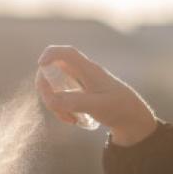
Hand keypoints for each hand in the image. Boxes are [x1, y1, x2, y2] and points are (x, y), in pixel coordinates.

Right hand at [37, 45, 157, 145]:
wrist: (132, 118)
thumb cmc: (119, 108)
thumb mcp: (98, 106)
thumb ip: (75, 102)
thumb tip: (52, 99)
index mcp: (89, 71)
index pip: (68, 53)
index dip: (51, 53)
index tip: (40, 64)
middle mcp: (83, 73)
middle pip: (53, 70)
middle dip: (47, 88)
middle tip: (52, 105)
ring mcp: (80, 83)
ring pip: (55, 87)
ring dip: (54, 103)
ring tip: (70, 119)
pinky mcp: (79, 94)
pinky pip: (61, 98)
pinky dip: (61, 109)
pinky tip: (73, 120)